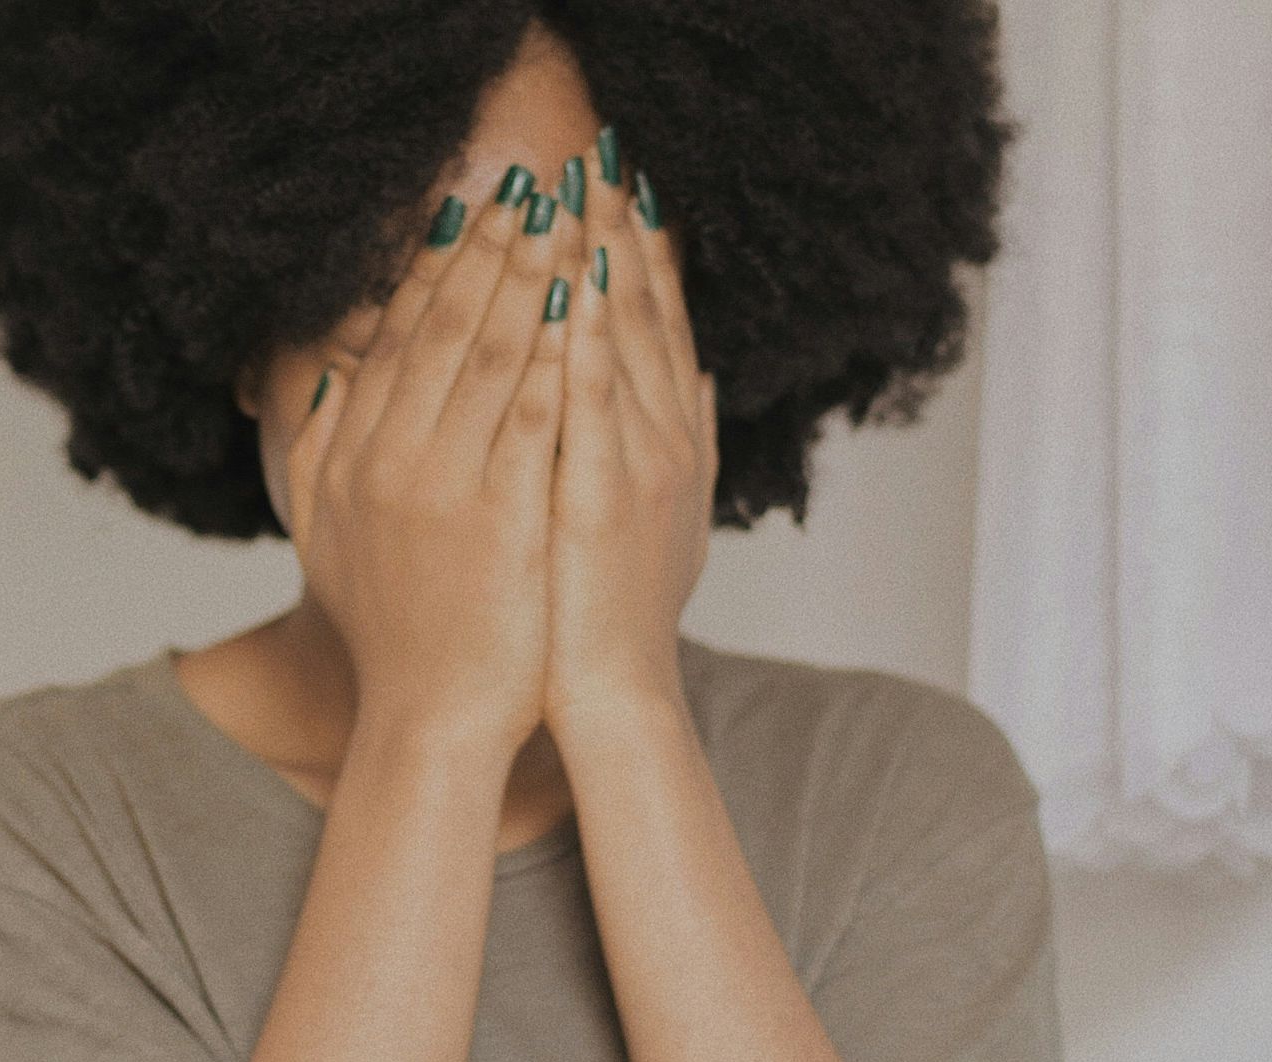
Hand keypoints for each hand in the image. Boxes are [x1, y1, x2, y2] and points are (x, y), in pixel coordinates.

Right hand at [289, 179, 584, 759]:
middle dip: (490, 251)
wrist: (431, 716)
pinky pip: (532, 416)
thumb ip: (322, 446)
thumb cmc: (391, 627)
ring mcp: (445, 486)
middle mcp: (391, 459)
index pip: (399, 337)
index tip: (471, 213)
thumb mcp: (327, 531)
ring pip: (489, 356)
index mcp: (355, 454)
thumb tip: (333, 369)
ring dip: (527, 280)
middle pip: (444, 328)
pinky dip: (554, 356)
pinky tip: (581, 309)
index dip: (437, 266)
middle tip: (528, 190)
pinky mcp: (502, 517)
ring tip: (560, 223)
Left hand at [544, 146, 717, 729]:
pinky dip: (586, 338)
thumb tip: (698, 377)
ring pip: (623, 341)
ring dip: (603, 262)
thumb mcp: (659, 515)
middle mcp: (666, 439)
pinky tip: (573, 283)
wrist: (608, 692)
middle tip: (601, 160)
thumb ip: (679, 440)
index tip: (619, 190)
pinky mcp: (604, 495)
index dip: (641, 253)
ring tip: (582, 191)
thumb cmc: (612, 609)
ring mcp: (641, 464)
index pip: (655, 325)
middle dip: (620, 233)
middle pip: (644, 315)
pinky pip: (593, 400)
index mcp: (670, 438)